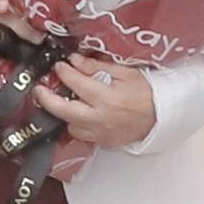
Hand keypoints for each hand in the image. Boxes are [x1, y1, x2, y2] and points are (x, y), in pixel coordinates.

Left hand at [32, 55, 155, 148]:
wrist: (164, 116)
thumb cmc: (147, 92)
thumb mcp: (126, 73)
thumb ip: (98, 67)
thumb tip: (75, 61)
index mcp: (107, 98)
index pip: (76, 83)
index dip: (64, 72)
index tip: (59, 65)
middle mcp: (100, 119)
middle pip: (64, 111)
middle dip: (47, 99)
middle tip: (39, 89)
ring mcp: (101, 134)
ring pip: (71, 126)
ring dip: (64, 113)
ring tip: (61, 100)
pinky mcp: (104, 143)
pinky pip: (83, 135)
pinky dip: (77, 124)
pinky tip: (77, 113)